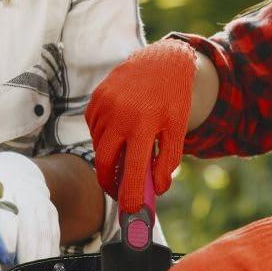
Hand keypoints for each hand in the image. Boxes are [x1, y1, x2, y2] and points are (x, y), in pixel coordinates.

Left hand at [0, 151, 59, 266]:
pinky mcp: (50, 212)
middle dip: (27, 254)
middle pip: (30, 226)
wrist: (15, 167)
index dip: (7, 237)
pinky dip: (50, 253)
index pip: (7, 214)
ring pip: (44, 232)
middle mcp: (24, 194)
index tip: (5, 258)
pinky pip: (53, 234)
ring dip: (40, 257)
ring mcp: (40, 203)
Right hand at [85, 38, 196, 212]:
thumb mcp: (178, 129)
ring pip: (98, 146)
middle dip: (109, 183)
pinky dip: (103, 139)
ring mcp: (103, 106)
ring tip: (125, 157)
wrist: (161, 60)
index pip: (131, 169)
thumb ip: (168, 160)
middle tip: (119, 192)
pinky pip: (94, 130)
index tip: (131, 210)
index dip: (129, 193)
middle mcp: (119, 115)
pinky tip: (118, 133)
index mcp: (143, 124)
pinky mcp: (95, 100)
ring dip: (108, 158)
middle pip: (103, 162)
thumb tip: (157, 189)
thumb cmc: (173, 98)